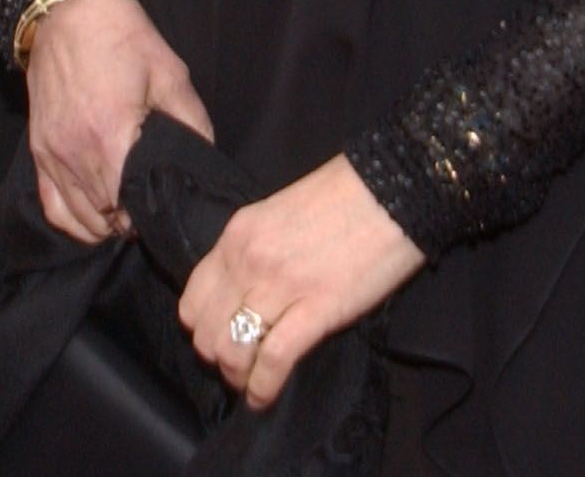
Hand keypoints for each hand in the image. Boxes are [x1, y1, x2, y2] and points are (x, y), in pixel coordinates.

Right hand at [22, 0, 209, 243]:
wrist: (70, 13)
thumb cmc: (123, 38)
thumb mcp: (171, 74)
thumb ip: (192, 124)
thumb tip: (203, 163)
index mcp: (111, 135)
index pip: (130, 206)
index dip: (150, 214)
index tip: (164, 206)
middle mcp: (76, 152)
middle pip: (106, 218)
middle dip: (131, 220)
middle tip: (152, 208)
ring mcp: (52, 154)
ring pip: (80, 219)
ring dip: (106, 224)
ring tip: (128, 211)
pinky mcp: (39, 150)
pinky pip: (52, 206)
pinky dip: (74, 220)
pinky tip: (96, 215)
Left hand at [179, 158, 424, 411]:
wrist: (391, 189)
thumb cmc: (342, 196)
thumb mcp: (278, 215)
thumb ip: (255, 251)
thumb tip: (247, 292)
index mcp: (237, 235)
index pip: (193, 298)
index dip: (203, 327)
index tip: (220, 337)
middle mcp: (248, 260)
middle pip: (206, 331)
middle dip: (218, 357)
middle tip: (238, 366)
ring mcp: (281, 285)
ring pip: (232, 350)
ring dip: (238, 376)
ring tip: (252, 384)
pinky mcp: (318, 308)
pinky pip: (273, 359)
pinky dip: (263, 387)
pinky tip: (265, 397)